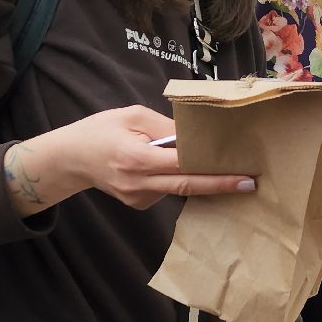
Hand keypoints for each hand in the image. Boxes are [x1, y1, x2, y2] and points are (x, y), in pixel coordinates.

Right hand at [7, 106, 257, 215]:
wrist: (70, 158)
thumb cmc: (101, 130)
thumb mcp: (132, 116)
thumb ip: (166, 127)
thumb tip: (198, 137)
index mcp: (137, 158)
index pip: (184, 168)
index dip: (215, 173)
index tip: (243, 174)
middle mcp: (138, 183)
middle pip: (188, 187)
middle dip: (221, 185)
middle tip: (251, 184)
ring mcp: (138, 198)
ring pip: (178, 189)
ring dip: (196, 178)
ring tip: (209, 163)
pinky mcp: (138, 204)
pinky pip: (166, 190)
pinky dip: (175, 179)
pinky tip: (166, 166)